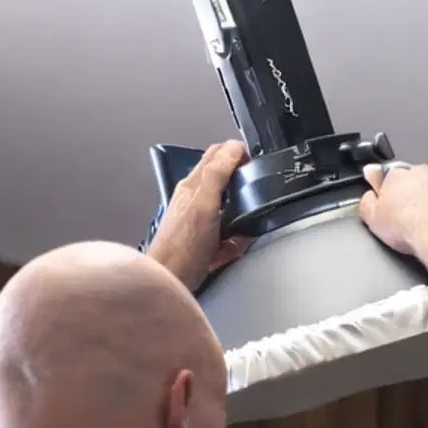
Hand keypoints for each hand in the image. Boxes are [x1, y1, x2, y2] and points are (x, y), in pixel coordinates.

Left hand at [146, 141, 249, 291]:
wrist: (169, 280)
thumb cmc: (182, 247)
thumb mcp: (204, 203)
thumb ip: (217, 174)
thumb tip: (232, 148)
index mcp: (192, 185)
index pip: (216, 154)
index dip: (236, 152)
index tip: (254, 160)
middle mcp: (194, 200)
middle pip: (222, 179)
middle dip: (241, 179)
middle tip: (257, 183)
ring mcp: (199, 221)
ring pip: (228, 207)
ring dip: (242, 209)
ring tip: (252, 213)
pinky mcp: (204, 243)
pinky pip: (227, 234)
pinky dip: (236, 237)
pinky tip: (239, 244)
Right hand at [359, 161, 427, 265]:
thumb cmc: (409, 226)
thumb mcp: (372, 218)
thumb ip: (366, 202)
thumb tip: (368, 196)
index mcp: (397, 173)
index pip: (386, 176)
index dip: (385, 190)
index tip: (385, 201)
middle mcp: (422, 173)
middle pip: (412, 182)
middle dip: (409, 197)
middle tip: (406, 218)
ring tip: (425, 226)